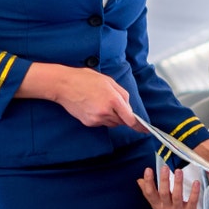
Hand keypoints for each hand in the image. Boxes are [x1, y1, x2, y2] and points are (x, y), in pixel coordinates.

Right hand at [21, 63, 142, 129]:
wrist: (64, 85)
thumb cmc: (86, 79)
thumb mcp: (109, 81)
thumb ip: (122, 95)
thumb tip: (128, 107)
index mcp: (113, 100)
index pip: (130, 119)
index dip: (139, 125)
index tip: (145, 130)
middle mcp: (105, 112)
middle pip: (121, 121)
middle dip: (122, 114)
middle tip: (113, 103)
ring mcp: (96, 119)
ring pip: (112, 123)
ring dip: (112, 116)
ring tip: (101, 101)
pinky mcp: (88, 122)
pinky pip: (101, 123)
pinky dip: (102, 117)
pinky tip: (93, 105)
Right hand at [137, 166, 202, 208]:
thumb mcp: (158, 205)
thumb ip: (149, 193)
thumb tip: (139, 180)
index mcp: (157, 205)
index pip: (150, 193)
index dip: (148, 181)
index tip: (148, 170)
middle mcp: (166, 208)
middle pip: (163, 193)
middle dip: (163, 180)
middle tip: (164, 167)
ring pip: (177, 196)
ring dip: (178, 183)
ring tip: (178, 171)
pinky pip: (192, 201)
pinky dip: (194, 192)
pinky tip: (196, 182)